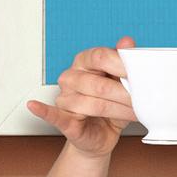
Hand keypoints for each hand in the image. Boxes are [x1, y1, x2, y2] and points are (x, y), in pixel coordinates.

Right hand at [27, 36, 137, 157]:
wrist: (103, 134)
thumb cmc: (112, 104)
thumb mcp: (122, 82)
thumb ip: (124, 62)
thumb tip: (127, 42)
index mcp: (85, 61)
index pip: (101, 56)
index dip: (122, 65)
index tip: (141, 75)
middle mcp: (71, 77)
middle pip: (99, 84)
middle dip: (124, 95)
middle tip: (142, 100)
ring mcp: (65, 97)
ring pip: (91, 104)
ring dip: (117, 111)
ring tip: (133, 113)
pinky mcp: (63, 119)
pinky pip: (51, 113)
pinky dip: (43, 110)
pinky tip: (34, 105)